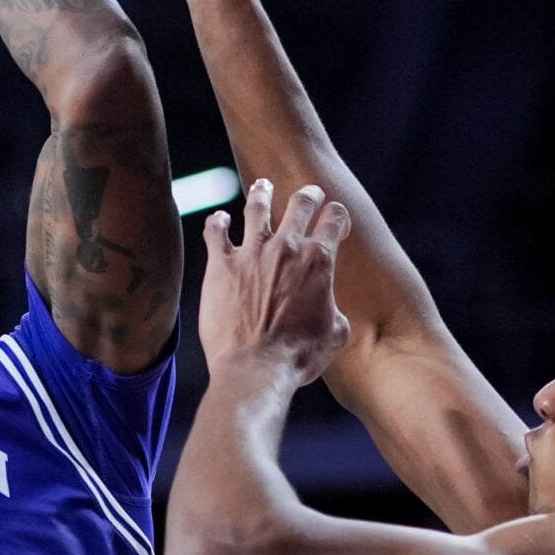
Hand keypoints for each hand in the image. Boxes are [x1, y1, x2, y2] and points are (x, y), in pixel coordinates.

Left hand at [198, 179, 352, 381]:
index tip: (335, 221)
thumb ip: (334, 309)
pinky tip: (220, 219)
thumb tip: (329, 308)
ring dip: (262, 193)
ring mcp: (251, 253)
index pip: (335, 219)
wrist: (255, 368)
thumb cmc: (298, 357)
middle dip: (308, 195)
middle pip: (300, 203)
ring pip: (257, 206)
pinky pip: (216, 231)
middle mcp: (286, 248)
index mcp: (319, 261)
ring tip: (262, 186)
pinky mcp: (220, 265)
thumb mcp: (335, 333)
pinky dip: (218, 221)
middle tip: (308, 194)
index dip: (338, 216)